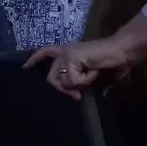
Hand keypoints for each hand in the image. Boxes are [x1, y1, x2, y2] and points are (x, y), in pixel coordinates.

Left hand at [24, 14, 146, 98]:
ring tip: (92, 74)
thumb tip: (76, 95)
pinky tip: (94, 70)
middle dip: (64, 89)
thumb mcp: (92, 75)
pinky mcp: (70, 57)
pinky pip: (73, 80)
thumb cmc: (112, 62)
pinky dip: (86, 80)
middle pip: (52, 78)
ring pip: (62, 81)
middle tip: (78, 94)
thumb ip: (81, 82)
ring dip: (79, 83)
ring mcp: (66, 53)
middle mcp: (64, 51)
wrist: (122, 51)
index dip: (34, 60)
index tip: (24, 68)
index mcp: (68, 52)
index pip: (45, 52)